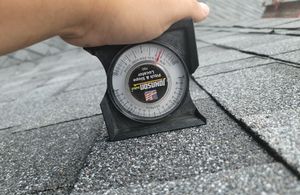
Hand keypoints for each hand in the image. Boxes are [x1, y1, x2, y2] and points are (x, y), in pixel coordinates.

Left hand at [60, 0, 208, 46]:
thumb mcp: (167, 10)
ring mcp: (127, 10)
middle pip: (161, 19)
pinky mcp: (114, 21)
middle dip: (163, 33)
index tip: (182, 31)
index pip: (178, 8)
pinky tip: (132, 50)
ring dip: (145, 41)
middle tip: (165, 45)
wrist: (83, 16)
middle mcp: (142, 3)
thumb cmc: (122, 9)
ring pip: (143, 29)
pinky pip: (127, 34)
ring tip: (148, 51)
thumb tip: (203, 10)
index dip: (182, 20)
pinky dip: (130, 43)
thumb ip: (187, 9)